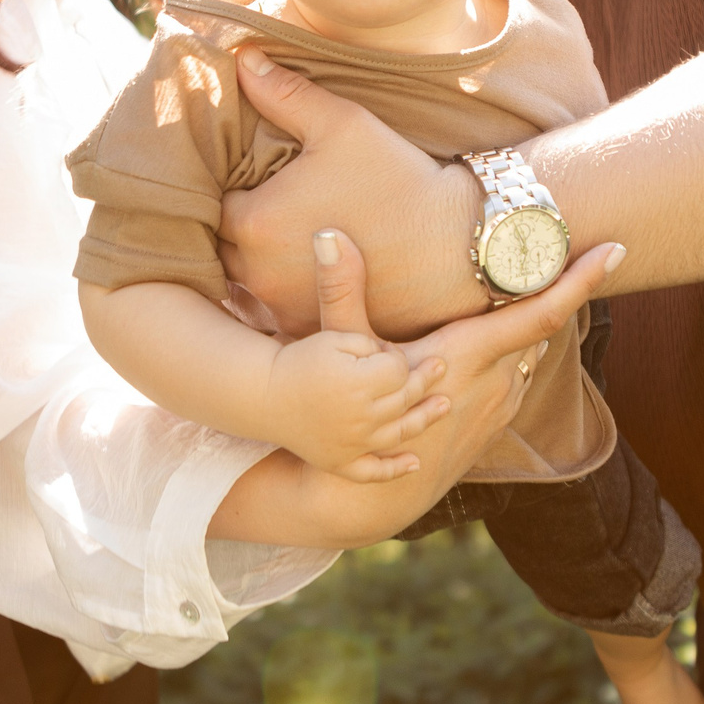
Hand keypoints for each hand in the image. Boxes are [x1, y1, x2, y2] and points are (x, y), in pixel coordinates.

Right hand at [208, 238, 625, 549]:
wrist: (371, 496)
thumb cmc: (353, 415)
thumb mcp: (344, 350)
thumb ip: (341, 290)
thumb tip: (327, 234)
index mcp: (468, 356)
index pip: (541, 313)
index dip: (582, 281)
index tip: (616, 251)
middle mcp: (496, 381)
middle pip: (546, 323)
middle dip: (561, 286)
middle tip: (568, 245)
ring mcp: (501, 405)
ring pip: (535, 351)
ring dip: (537, 319)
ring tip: (537, 280)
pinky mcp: (498, 421)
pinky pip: (523, 375)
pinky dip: (523, 350)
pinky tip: (509, 333)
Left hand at [220, 48, 487, 340]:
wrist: (460, 247)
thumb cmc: (400, 181)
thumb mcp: (344, 125)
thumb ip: (285, 94)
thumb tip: (242, 57)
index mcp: (253, 222)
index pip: (211, 201)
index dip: (229, 185)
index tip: (250, 175)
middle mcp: (257, 275)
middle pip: (221, 245)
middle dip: (237, 224)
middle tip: (268, 201)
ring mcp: (283, 310)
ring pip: (245, 281)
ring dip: (255, 261)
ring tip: (283, 236)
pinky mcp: (312, 331)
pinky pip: (276, 312)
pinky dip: (282, 293)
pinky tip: (305, 271)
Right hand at [268, 232, 452, 483]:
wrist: (261, 400)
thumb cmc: (299, 358)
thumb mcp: (328, 323)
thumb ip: (339, 284)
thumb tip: (330, 233)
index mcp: (366, 381)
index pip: (405, 370)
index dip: (417, 361)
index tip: (437, 354)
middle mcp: (366, 416)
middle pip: (408, 399)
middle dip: (426, 385)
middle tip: (443, 372)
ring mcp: (356, 444)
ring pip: (400, 433)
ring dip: (424, 420)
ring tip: (443, 405)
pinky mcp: (343, 464)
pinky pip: (374, 470)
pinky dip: (394, 468)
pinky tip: (413, 463)